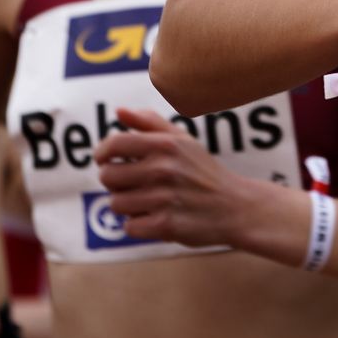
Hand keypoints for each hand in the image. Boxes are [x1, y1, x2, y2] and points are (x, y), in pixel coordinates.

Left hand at [96, 107, 258, 247]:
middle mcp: (164, 169)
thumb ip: (149, 122)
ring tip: (147, 201)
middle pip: (108, 176)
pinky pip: (129, 226)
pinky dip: (139, 224)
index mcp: (166, 144)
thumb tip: (119, 111)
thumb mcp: (183, 140)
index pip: (113, 144)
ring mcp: (164, 198)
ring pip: (116, 203)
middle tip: (132, 184)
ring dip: (127, 205)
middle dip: (115, 182)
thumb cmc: (204, 171)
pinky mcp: (166, 225)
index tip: (104, 160)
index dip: (101, 153)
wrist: (235, 206)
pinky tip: (155, 217)